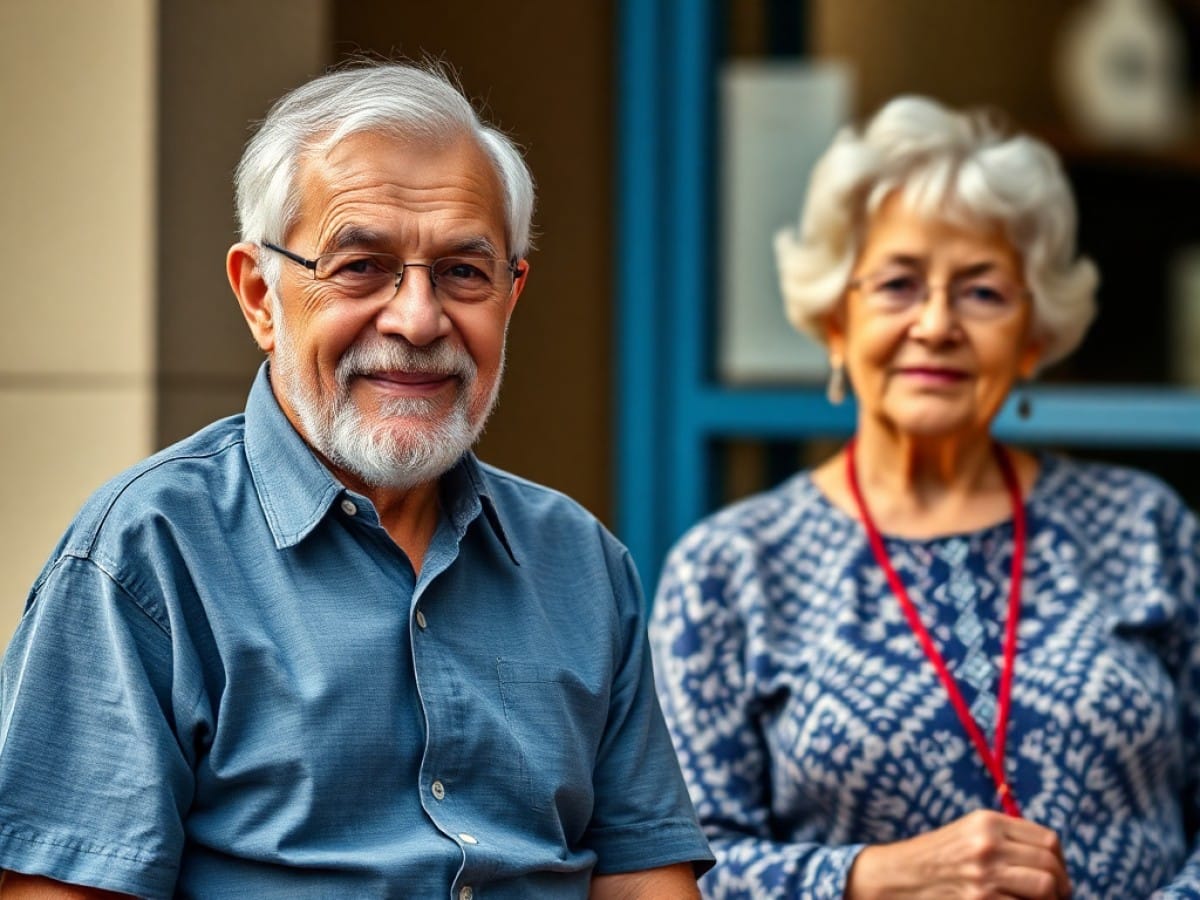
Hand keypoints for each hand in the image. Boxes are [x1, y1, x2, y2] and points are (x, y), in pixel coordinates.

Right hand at [844, 809, 1070, 898]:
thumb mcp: (967, 832)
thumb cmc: (934, 858)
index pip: (1048, 841)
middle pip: (1051, 866)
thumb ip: (1005, 837)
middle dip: (1061, 886)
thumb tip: (1051, 860)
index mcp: (988, 822)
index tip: (1057, 875)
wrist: (897, 878)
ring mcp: (985, 876)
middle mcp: (988, 845)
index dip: (1060, 862)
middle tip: (1056, 896)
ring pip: (1046, 888)